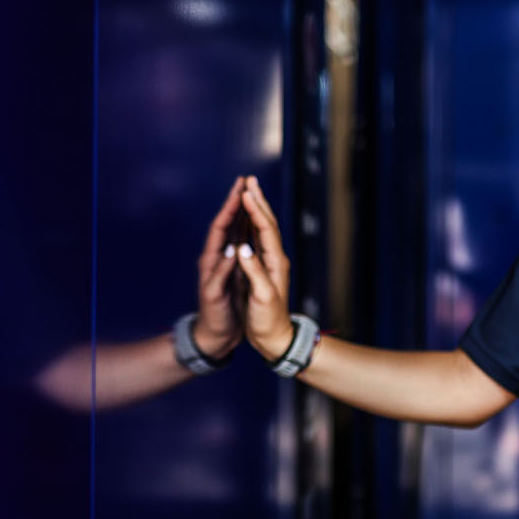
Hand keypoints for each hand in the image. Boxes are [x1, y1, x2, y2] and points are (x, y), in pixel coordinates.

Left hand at [194, 176, 247, 357]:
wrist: (214, 336)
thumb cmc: (214, 318)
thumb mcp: (215, 296)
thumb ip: (221, 273)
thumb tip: (233, 250)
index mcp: (211, 261)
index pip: (220, 228)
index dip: (229, 208)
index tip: (239, 190)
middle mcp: (217, 257)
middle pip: (227, 223)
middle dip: (235, 201)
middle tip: (245, 180)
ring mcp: (225, 262)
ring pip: (235, 230)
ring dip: (242, 211)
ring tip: (251, 193)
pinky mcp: (233, 270)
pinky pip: (242, 242)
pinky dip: (248, 228)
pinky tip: (255, 221)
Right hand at [232, 174, 297, 359]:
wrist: (275, 339)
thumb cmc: (268, 321)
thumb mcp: (261, 297)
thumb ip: (253, 271)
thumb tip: (242, 248)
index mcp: (274, 263)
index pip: (265, 229)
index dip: (255, 210)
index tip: (246, 192)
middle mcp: (273, 259)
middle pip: (266, 223)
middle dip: (257, 200)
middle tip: (249, 179)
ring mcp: (268, 264)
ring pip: (262, 228)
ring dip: (255, 208)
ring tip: (247, 191)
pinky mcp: (261, 270)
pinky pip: (256, 239)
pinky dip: (250, 224)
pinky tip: (245, 219)